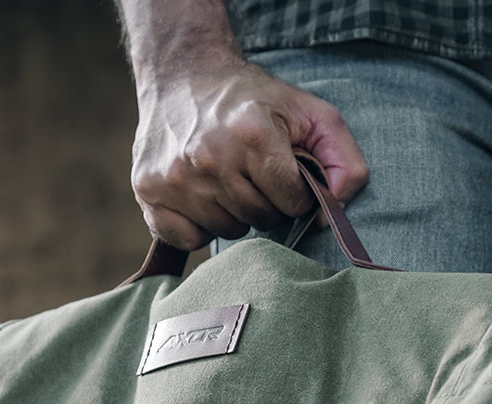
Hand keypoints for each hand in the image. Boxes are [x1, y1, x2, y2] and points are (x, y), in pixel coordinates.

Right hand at [131, 59, 368, 249]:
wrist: (182, 76)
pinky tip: (201, 196)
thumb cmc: (251, 100)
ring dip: (234, 213)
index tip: (282, 172)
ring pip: (227, 230)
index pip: (292, 203)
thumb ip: (342, 160)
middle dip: (265, 202)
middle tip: (253, 174)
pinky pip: (189, 239)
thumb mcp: (309, 114)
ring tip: (226, 179)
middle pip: (260, 219)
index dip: (293, 192)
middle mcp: (210, 157)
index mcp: (253, 135)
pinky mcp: (149, 192)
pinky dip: (199, 226)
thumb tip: (335, 210)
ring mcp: (175, 177)